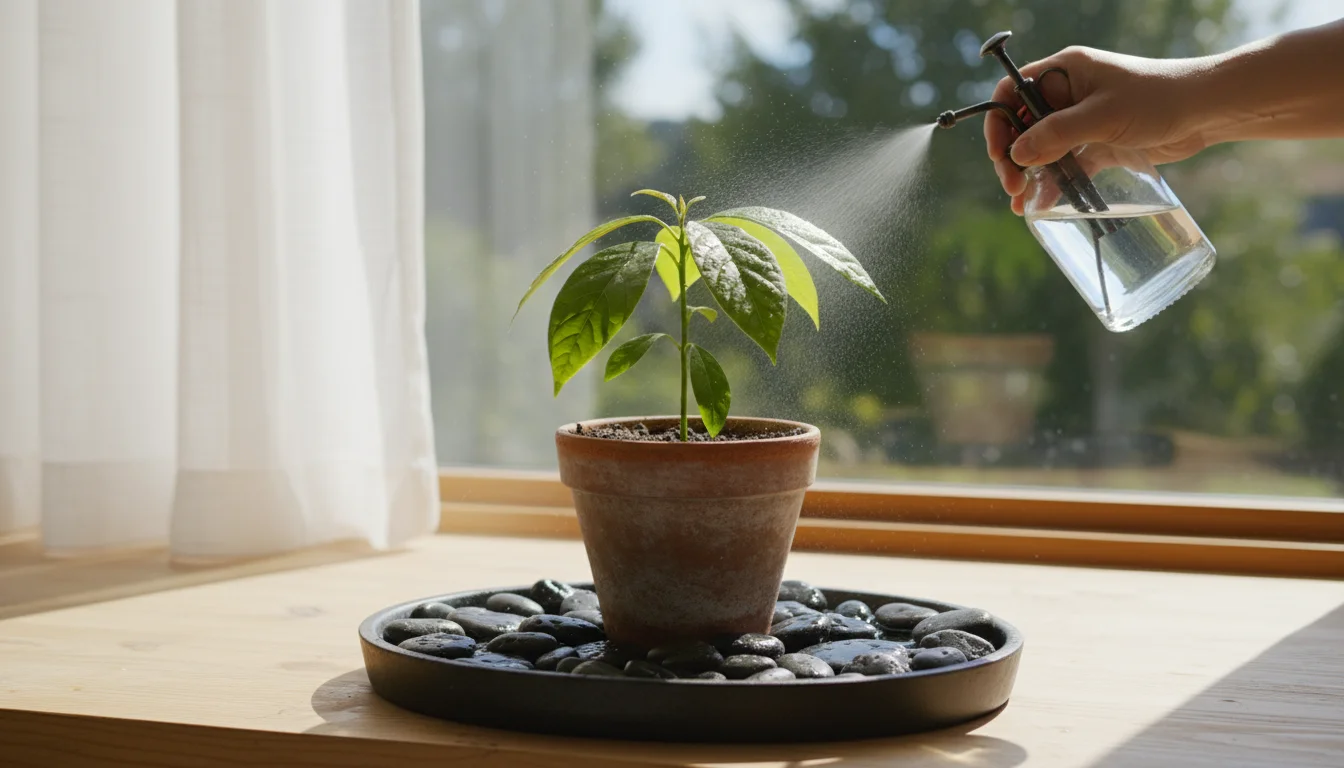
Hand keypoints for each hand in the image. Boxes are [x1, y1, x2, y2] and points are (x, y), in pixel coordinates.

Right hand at [984, 46, 1216, 214]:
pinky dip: (1053, 183)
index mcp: (1063, 72)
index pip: (1012, 91)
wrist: (1206, 110)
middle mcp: (1067, 94)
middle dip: (1012, 156)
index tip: (1000, 152)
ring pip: (1041, 149)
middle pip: (1021, 125)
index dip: (998, 120)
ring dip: (1029, 175)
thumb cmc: (1158, 97)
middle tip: (1013, 186)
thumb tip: (1017, 154)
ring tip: (1022, 204)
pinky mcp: (1097, 143)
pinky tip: (1044, 204)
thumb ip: (1058, 133)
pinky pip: (1065, 164)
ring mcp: (1081, 120)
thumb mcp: (1104, 115)